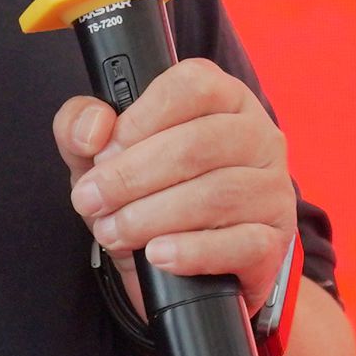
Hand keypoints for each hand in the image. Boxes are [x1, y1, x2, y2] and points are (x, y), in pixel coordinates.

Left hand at [57, 58, 297, 300]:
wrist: (186, 269)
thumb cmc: (148, 192)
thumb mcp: (104, 154)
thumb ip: (81, 126)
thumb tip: (93, 129)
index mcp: (222, 97)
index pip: (191, 86)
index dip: (139, 118)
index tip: (103, 152)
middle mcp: (257, 135)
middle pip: (197, 145)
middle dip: (130, 176)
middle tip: (90, 201)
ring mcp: (272, 187)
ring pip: (215, 195)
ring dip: (150, 217)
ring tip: (113, 232)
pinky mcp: (274, 238)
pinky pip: (240, 243)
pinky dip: (191, 252)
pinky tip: (157, 256)